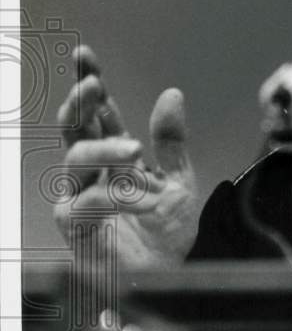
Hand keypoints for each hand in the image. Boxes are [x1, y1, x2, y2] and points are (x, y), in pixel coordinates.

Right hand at [53, 46, 198, 266]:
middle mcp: (92, 174)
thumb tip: (172, 94)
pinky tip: (133, 196)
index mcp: (115, 156)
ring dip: (103, 149)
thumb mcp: (179, 179)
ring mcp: (79, 199)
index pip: (97, 115)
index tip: (85, 56)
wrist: (174, 275)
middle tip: (92, 86)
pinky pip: (83, 204)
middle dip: (79, 103)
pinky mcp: (76, 229)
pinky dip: (108, 196)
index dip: (90, 84)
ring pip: (75, 161)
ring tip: (134, 149)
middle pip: (74, 130)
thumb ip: (171, 141)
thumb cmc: (168, 233)